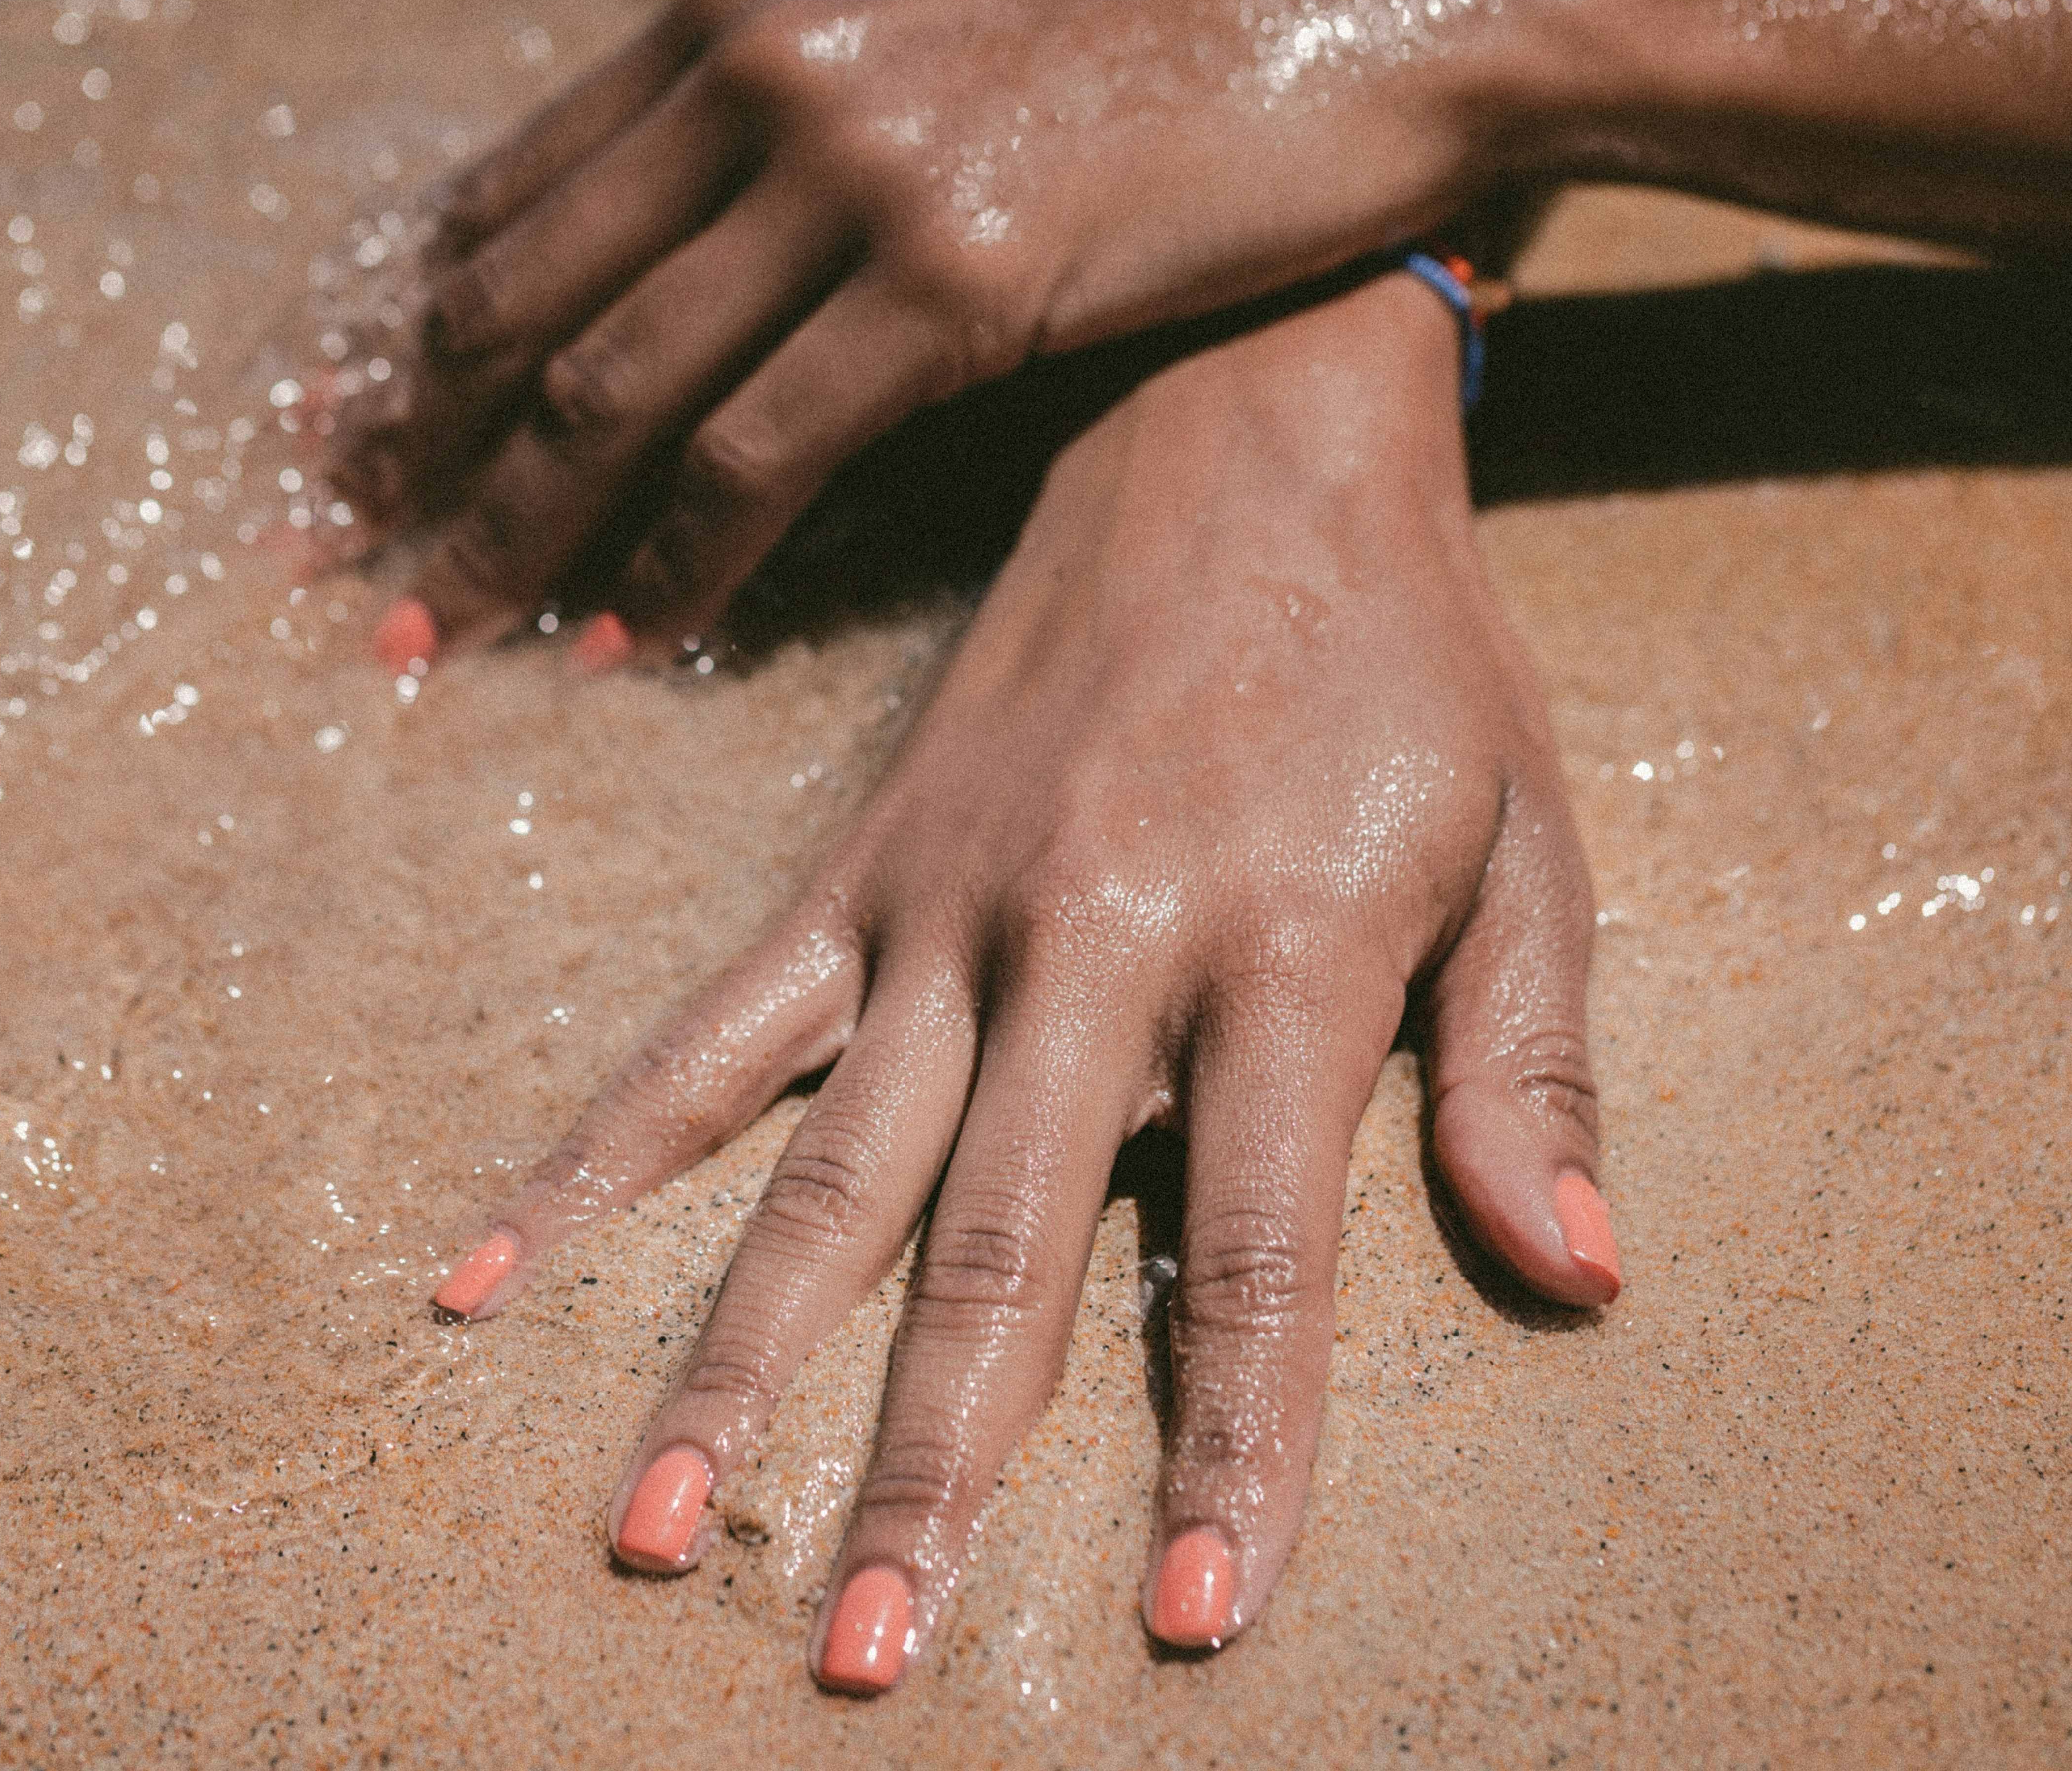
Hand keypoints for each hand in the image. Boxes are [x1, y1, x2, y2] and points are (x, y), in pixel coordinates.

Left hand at [329, 0, 1542, 665]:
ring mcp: (855, 172)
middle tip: (350, 552)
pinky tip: (626, 632)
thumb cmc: (1163, 7)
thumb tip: (708, 219)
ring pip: (611, 385)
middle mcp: (764, 69)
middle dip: (419, 444)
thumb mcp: (936, 17)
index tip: (365, 432)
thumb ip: (800, 95)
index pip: (519, 187)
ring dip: (512, 528)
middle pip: (522, 292)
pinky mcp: (954, 278)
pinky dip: (675, 554)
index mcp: (740, 1)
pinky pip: (758, 450)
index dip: (422, 330)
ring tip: (441, 631)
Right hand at [426, 271, 1618, 1689]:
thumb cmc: (1407, 653)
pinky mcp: (859, 870)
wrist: (1239, 423)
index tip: (1200, 1614)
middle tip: (864, 1652)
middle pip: (999, 1246)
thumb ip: (1527, 1062)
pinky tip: (490, 1270)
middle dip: (934, 1467)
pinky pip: (710, 1033)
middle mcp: (1088, 942)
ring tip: (652, 1528)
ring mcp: (945, 906)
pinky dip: (598, 1153)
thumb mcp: (1527, 838)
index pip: (1257, 1251)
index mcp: (1279, 950)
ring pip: (827, 1170)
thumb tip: (1581, 1274)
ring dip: (735, 1359)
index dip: (1232, 1444)